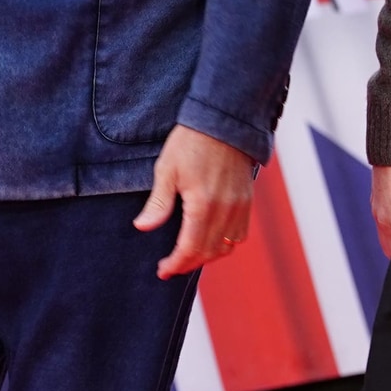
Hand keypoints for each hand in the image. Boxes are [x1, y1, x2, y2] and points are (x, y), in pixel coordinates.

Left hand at [133, 123, 255, 277]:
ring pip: (226, 247)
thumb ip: (158, 203)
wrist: (223, 121)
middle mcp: (225, 210)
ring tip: (189, 256)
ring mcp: (239, 206)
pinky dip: (225, 245)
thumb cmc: (191, 142)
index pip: (190, 248)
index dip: (175, 264)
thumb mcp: (166, 170)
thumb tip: (143, 227)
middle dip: (188, 264)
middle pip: (208, 252)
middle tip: (171, 266)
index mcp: (203, 205)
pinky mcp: (247, 200)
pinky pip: (240, 235)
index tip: (163, 270)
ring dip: (207, 257)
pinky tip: (211, 241)